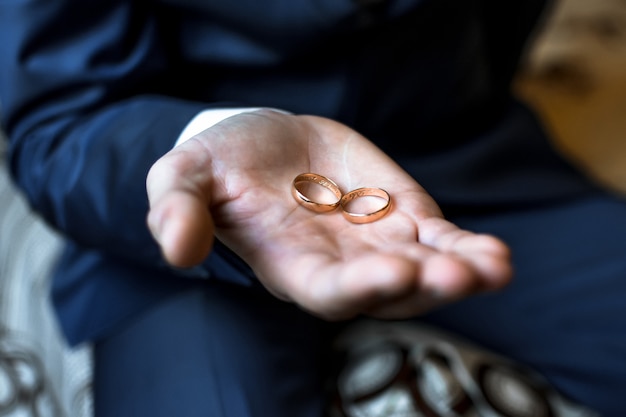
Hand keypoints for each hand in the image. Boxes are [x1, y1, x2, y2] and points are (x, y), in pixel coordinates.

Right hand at [146, 110, 511, 319]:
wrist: (264, 142)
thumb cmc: (220, 164)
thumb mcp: (184, 175)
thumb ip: (176, 209)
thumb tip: (176, 248)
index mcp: (289, 263)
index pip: (327, 290)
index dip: (359, 287)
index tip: (394, 272)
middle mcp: (339, 265)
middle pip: (387, 290)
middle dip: (423, 286)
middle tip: (457, 275)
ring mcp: (376, 243)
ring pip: (424, 270)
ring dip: (459, 272)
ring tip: (492, 267)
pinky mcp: (402, 216)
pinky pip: (439, 240)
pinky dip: (466, 248)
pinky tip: (492, 254)